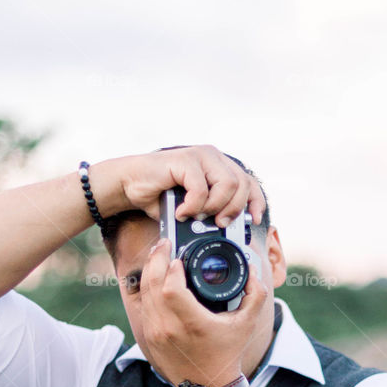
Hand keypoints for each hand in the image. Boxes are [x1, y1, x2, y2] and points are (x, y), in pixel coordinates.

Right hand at [114, 144, 266, 228]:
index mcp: (219, 167)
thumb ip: (212, 213)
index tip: (254, 220)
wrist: (131, 185)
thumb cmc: (161, 197)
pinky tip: (181, 211)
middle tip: (217, 223)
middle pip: (241, 185)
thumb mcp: (193, 209)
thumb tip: (229, 231)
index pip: (249, 182)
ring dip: (213, 207)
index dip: (255, 202)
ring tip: (196, 215)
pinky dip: (193, 205)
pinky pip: (202, 188)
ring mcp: (200, 156)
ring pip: (227, 184)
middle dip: (233, 210)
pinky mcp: (186, 159)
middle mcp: (213, 157)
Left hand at [139, 238, 268, 386]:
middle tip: (164, 245)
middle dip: (156, 259)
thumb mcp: (247, 324)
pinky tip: (154, 278)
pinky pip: (143, 306)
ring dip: (149, 272)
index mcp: (192, 323)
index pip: (171, 288)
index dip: (172, 267)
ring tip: (158, 256)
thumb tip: (252, 270)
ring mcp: (156, 334)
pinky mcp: (149, 338)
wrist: (209, 386)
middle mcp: (169, 328)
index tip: (180, 258)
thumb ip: (256, 294)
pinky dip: (147, 289)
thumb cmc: (227, 353)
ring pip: (144, 294)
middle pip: (151, 284)